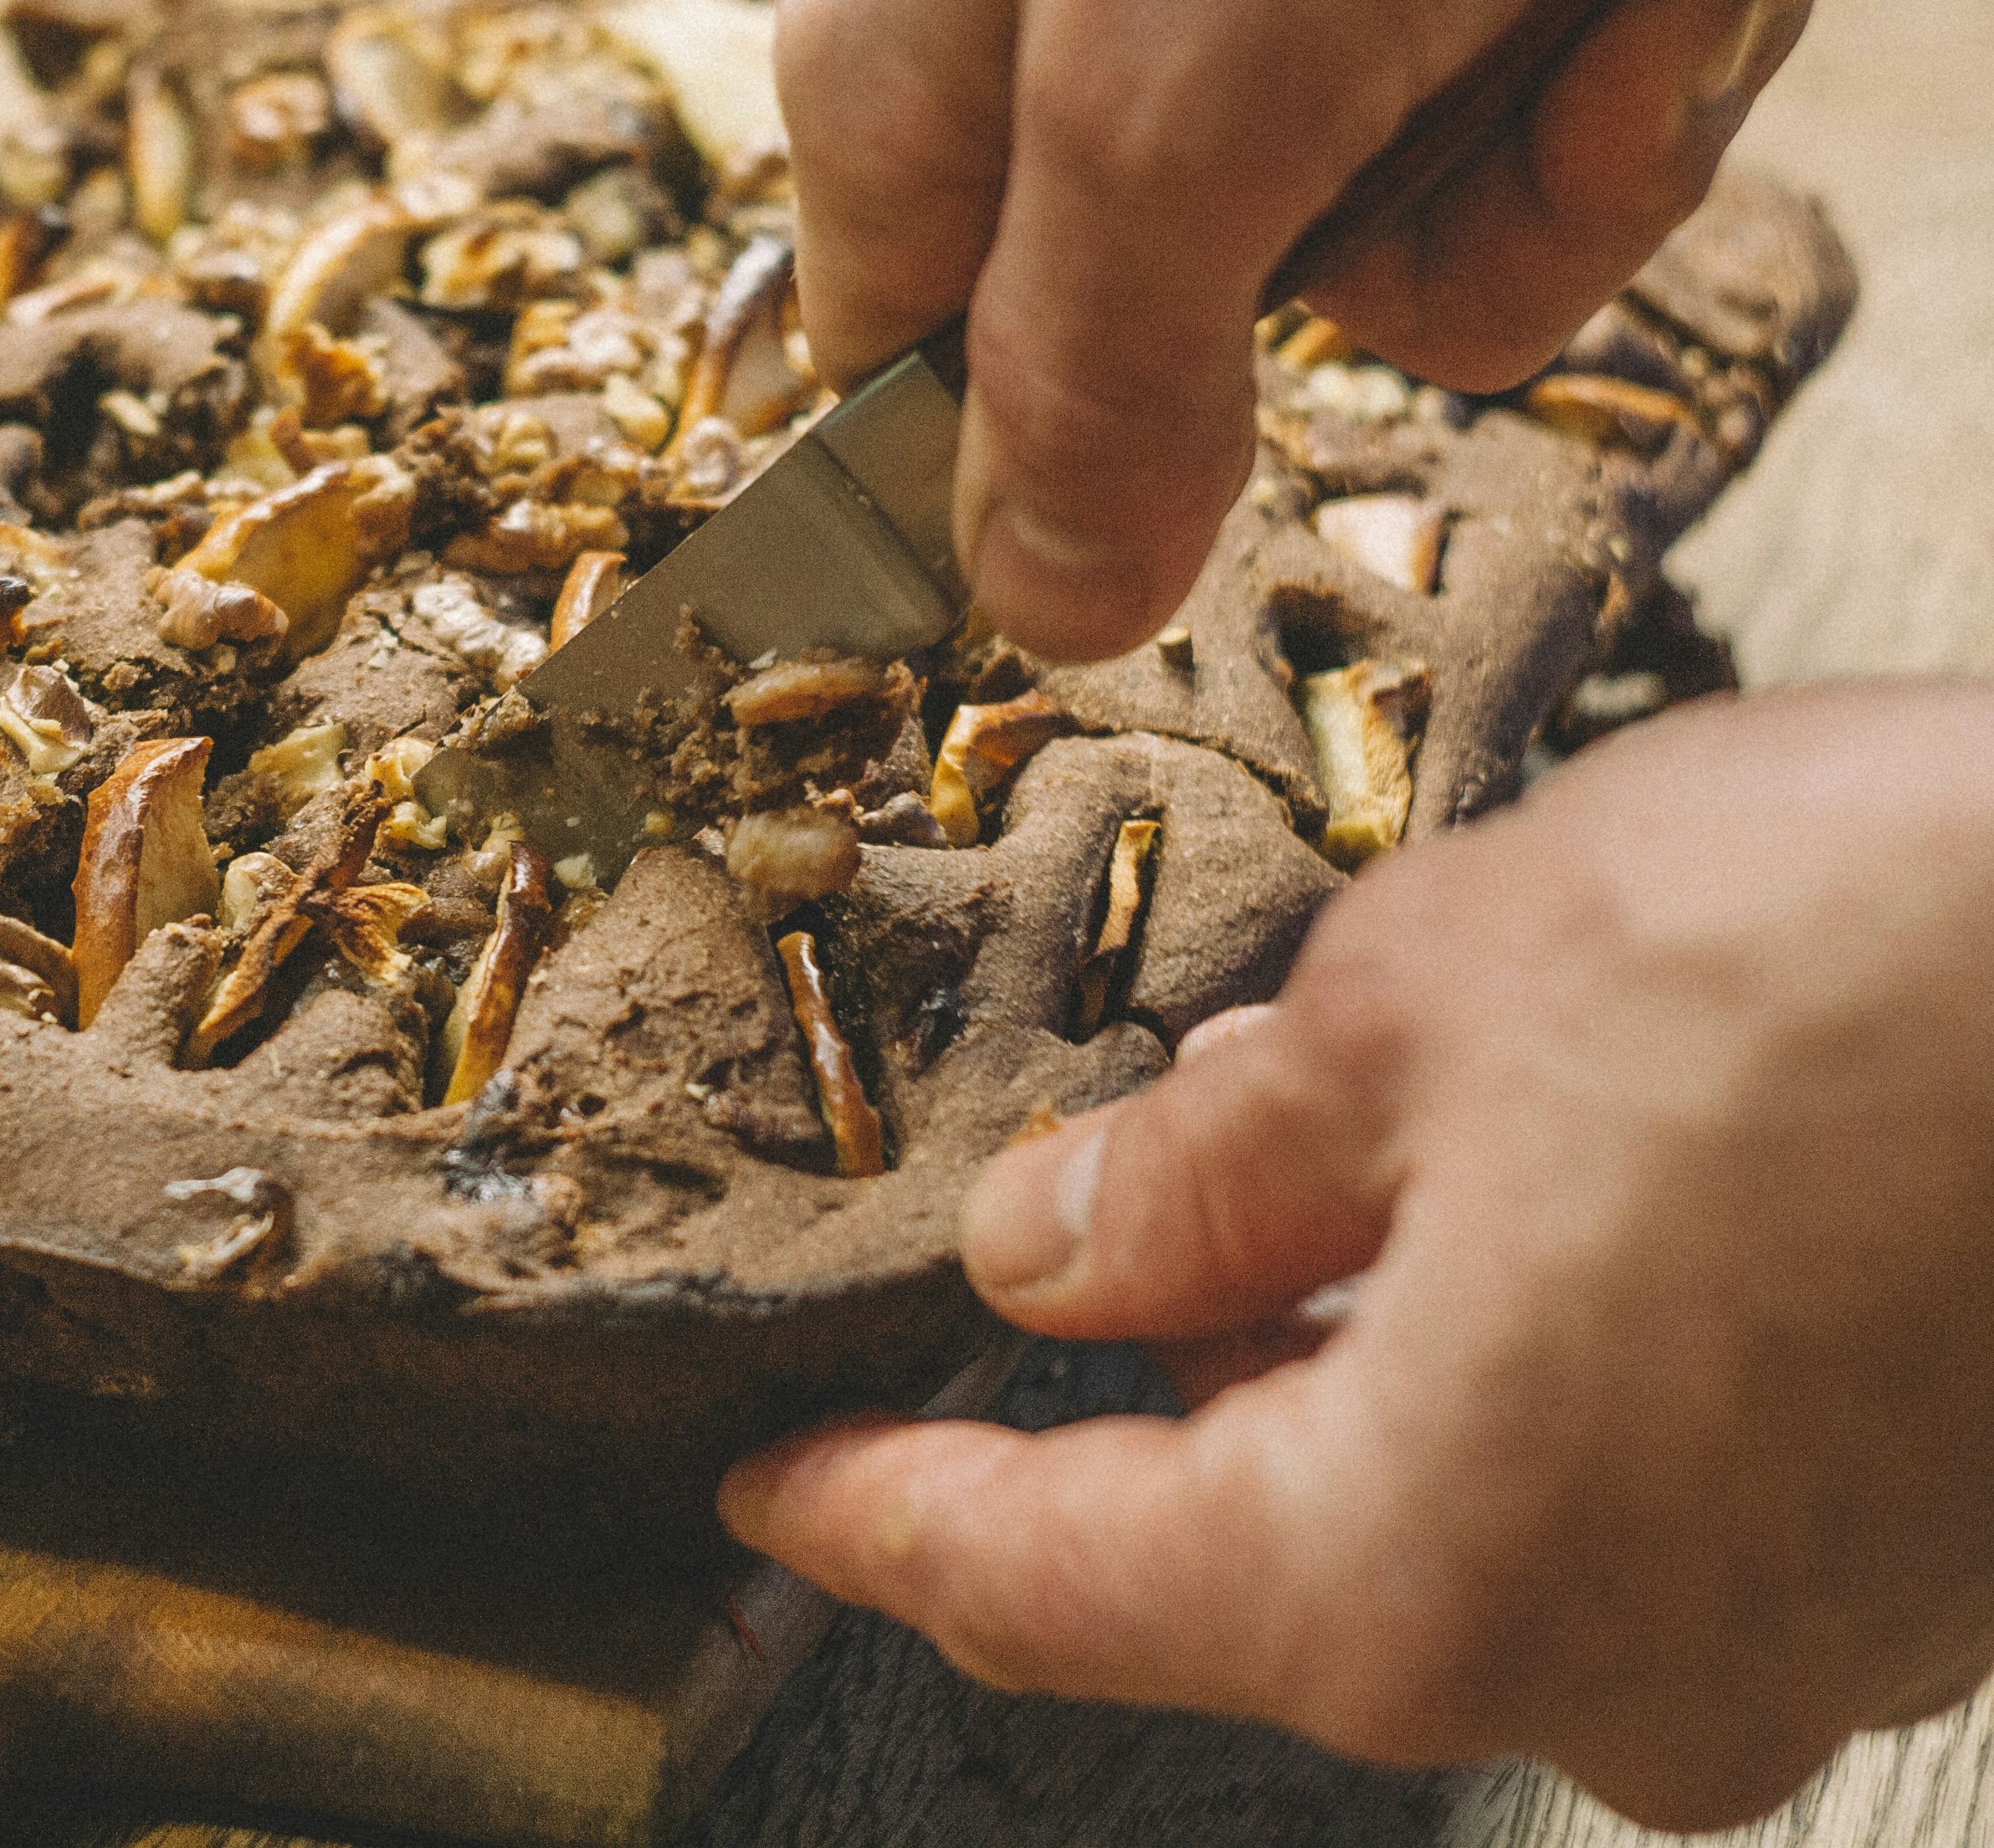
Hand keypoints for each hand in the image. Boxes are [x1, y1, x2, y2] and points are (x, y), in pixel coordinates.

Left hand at [720, 683, 1993, 1827]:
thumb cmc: (1885, 977)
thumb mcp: (1426, 1011)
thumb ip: (1198, 1173)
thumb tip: (1054, 1254)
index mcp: (1418, 1575)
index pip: (1043, 1579)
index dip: (880, 1513)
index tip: (771, 1485)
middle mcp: (1601, 1674)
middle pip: (1244, 1558)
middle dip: (1133, 1392)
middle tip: (1056, 1227)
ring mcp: (1779, 1643)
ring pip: (1442, 1513)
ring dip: (1339, 1353)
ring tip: (1308, 1156)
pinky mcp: (1912, 1564)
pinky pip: (1620, 1486)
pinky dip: (1514, 1359)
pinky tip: (1526, 1184)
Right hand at [778, 0, 1956, 661]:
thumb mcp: (1176, 92)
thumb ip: (1094, 378)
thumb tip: (1030, 622)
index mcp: (924, 96)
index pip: (924, 412)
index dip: (1074, 472)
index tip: (1214, 459)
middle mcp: (1085, 43)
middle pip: (1280, 327)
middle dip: (1490, 202)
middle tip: (1566, 34)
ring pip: (1479, 194)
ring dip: (1641, 61)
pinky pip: (1589, 45)